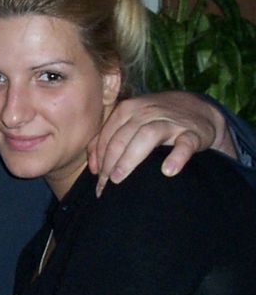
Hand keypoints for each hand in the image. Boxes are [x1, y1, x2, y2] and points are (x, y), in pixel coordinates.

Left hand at [88, 91, 234, 195]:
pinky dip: (177, 157)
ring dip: (130, 158)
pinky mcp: (193, 133)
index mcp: (128, 109)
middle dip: (109, 162)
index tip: (97, 179)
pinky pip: (185, 144)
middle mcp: (147, 112)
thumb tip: (93, 168)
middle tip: (105, 184)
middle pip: (122, 137)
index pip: (108, 134)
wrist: (200, 110)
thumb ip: (108, 140)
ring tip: (119, 178)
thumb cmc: (156, 120)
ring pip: (147, 136)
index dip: (99, 158)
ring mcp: (171, 121)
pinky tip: (168, 171)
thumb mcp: (130, 122)